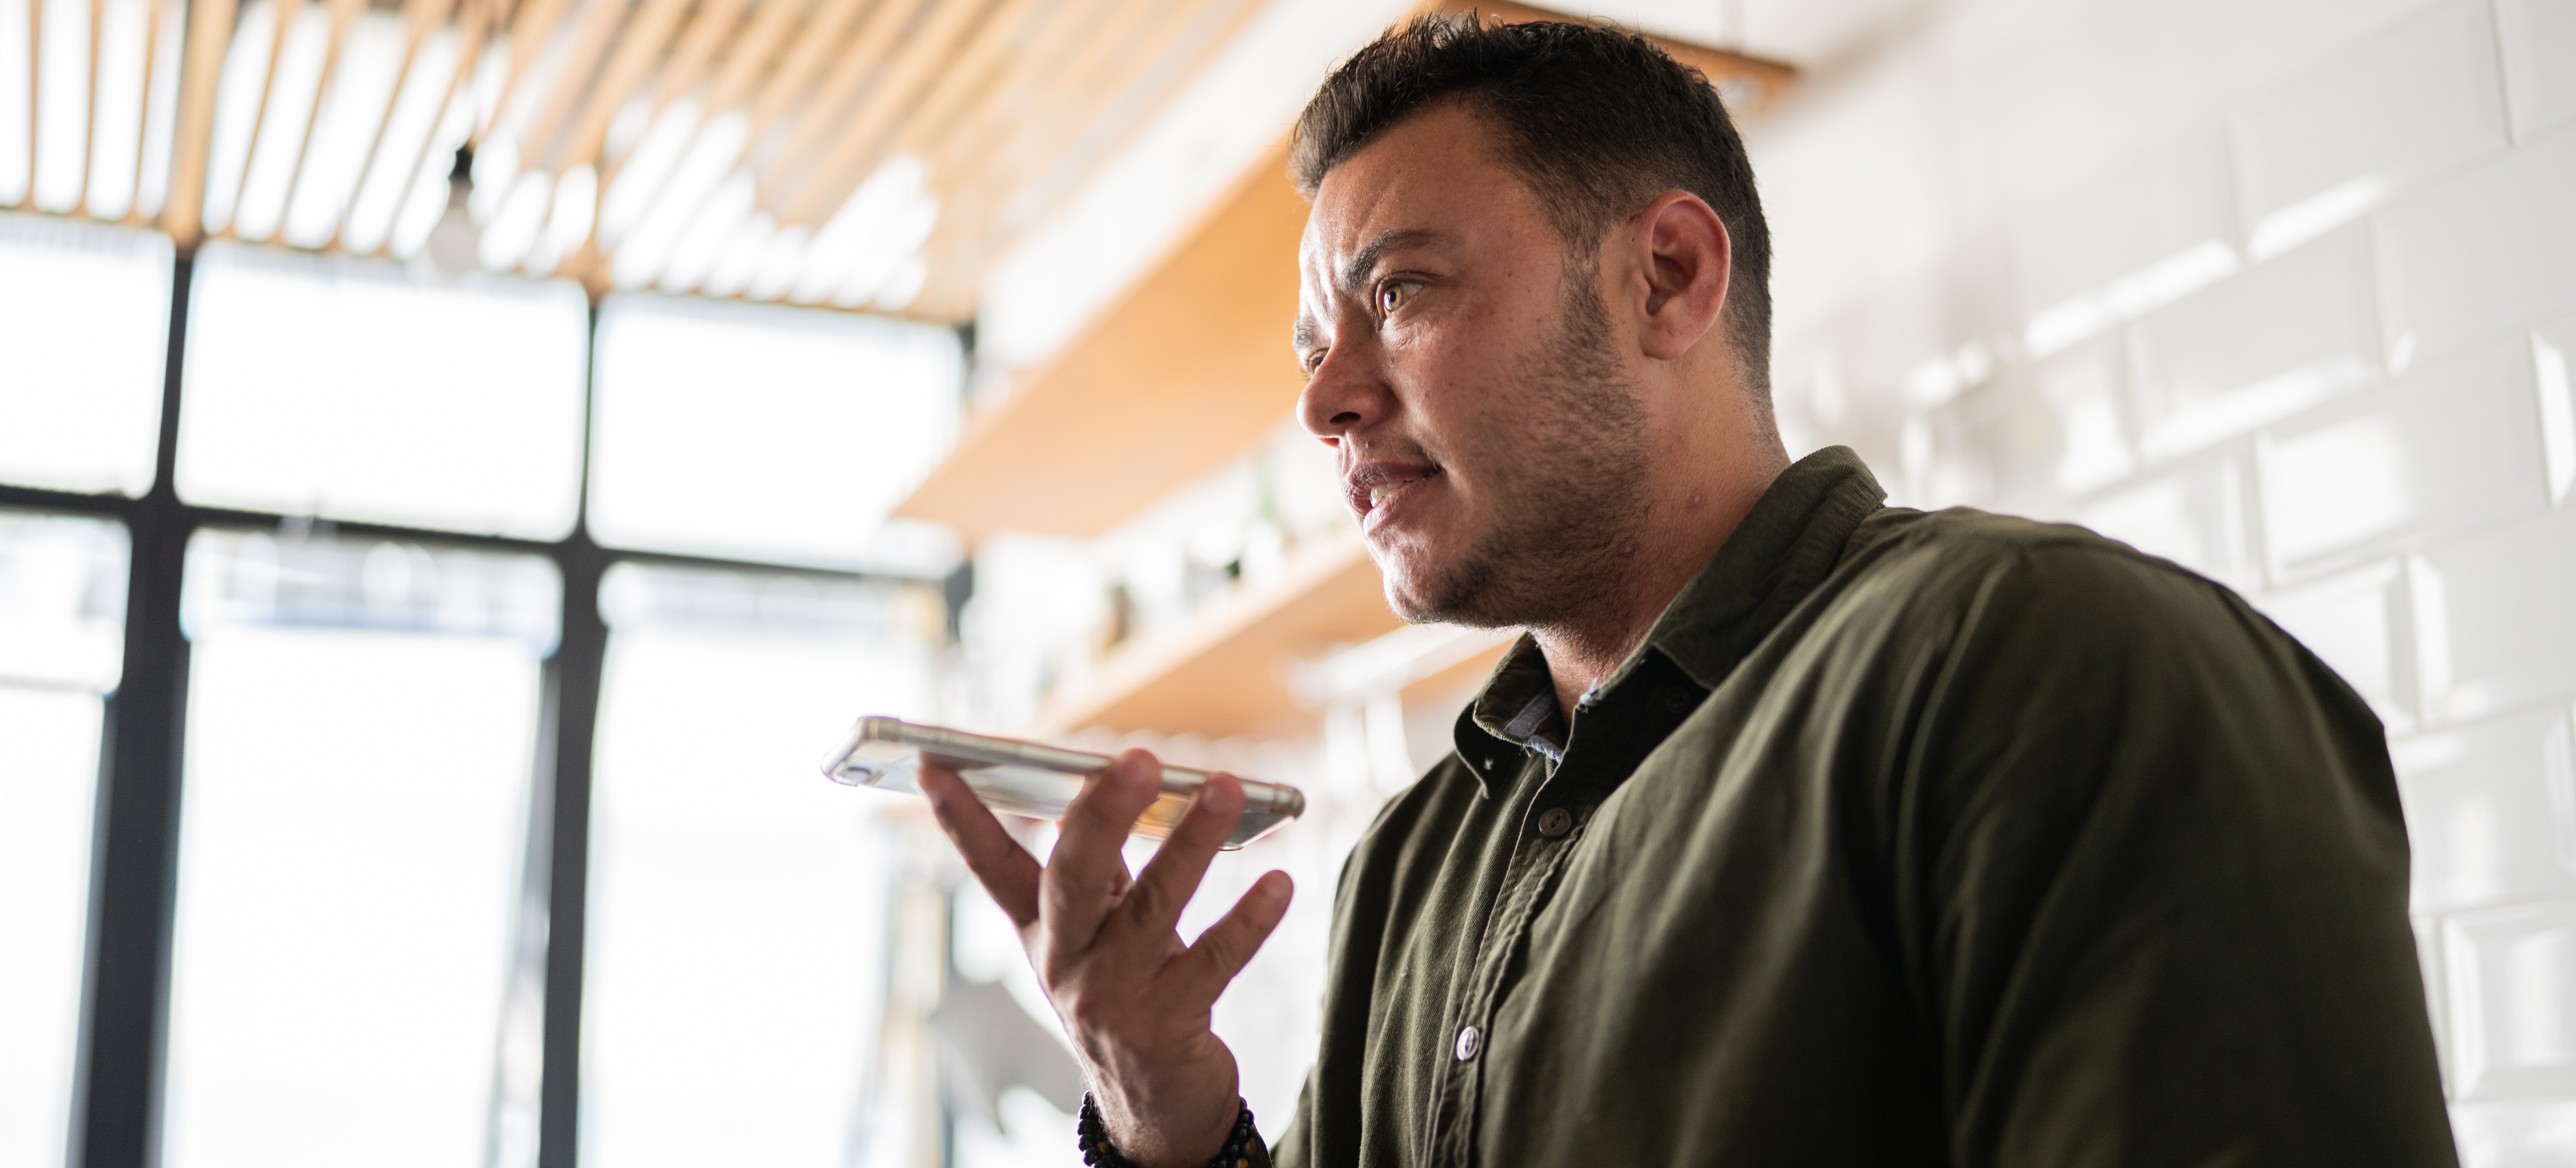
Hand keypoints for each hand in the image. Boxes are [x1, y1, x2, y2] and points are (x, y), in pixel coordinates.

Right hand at [919, 748, 1293, 1167]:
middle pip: (1074, 877)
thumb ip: (1102, 870)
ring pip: (1153, 906)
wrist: (1155, 1105)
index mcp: (1041, 932)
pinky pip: (1214, 960)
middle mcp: (1066, 962)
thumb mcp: (1098, 936)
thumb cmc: (1129, 993)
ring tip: (1224, 788)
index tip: (930, 765)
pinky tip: (1280, 883)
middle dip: (1104, 812)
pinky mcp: (1166, 1024)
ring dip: (1192, 842)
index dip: (960, 818)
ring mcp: (1112, 996)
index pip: (991, 867)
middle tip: (1140, 757)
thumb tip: (1120, 783)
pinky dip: (1249, 919)